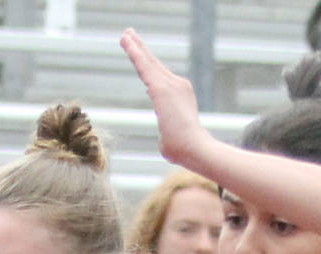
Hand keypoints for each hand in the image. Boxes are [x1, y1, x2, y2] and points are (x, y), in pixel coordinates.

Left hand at [121, 30, 210, 167]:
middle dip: (141, 49)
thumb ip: (166, 136)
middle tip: (129, 35)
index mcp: (180, 97)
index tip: (139, 54)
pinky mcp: (160, 87)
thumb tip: (166, 144)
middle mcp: (178, 86)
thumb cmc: (186, 152)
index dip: (149, 65)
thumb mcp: (172, 140)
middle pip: (154, 64)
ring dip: (134, 47)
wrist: (197, 149)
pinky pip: (143, 65)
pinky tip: (125, 41)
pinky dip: (134, 52)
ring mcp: (171, 85)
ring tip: (124, 35)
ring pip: (148, 62)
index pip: (160, 78)